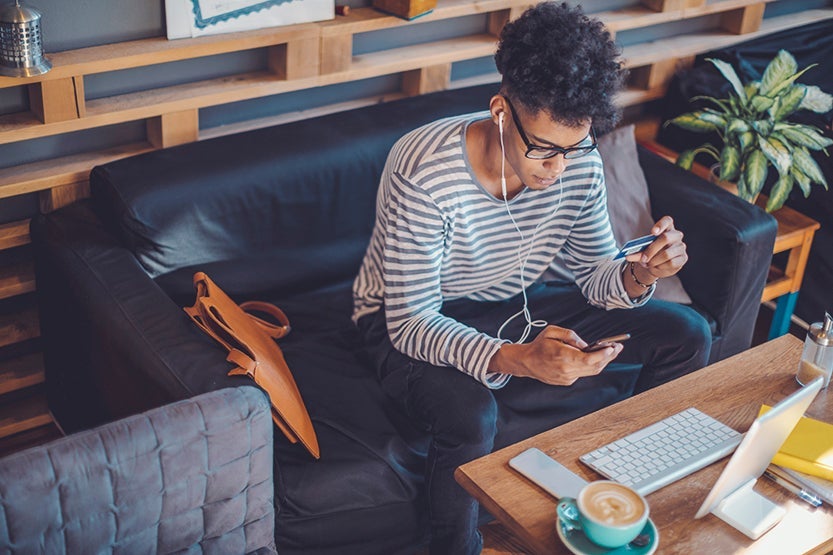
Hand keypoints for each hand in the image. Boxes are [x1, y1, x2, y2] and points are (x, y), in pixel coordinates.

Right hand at [489, 325, 623, 385]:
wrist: (526, 362)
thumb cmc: (539, 345)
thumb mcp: (552, 331)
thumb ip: (571, 336)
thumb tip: (586, 345)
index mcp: (562, 357)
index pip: (589, 359)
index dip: (603, 354)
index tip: (613, 347)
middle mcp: (566, 370)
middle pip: (594, 366)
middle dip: (608, 357)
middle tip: (617, 347)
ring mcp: (567, 378)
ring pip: (591, 371)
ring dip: (602, 362)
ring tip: (611, 351)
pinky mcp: (567, 381)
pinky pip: (584, 373)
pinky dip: (591, 365)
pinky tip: (595, 357)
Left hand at [625, 215, 687, 281]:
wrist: (656, 264)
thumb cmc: (649, 253)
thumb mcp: (642, 250)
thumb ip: (636, 252)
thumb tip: (628, 256)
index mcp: (667, 228)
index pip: (667, 221)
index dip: (661, 225)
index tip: (653, 232)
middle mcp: (676, 235)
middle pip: (665, 238)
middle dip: (651, 249)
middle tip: (643, 259)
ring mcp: (681, 246)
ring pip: (667, 254)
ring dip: (654, 261)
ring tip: (648, 264)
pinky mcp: (683, 258)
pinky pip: (671, 263)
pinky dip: (660, 267)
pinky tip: (656, 267)